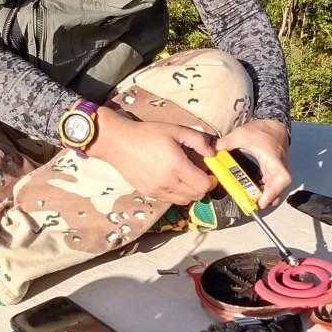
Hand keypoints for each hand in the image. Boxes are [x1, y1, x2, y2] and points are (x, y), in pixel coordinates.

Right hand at [88, 108, 218, 205]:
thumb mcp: (176, 130)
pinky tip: (173, 179)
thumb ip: (198, 140)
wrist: (118, 143)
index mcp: (177, 166)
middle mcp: (168, 182)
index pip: (203, 185)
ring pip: (184, 200)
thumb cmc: (147, 134)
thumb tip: (212, 153)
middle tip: (200, 173)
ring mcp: (157, 190)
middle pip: (196, 195)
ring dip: (191, 192)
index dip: (211, 180)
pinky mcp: (148, 193)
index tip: (210, 172)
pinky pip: (170, 199)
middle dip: (203, 186)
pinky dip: (177, 193)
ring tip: (186, 177)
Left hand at [215, 119, 292, 208]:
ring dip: (263, 197)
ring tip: (246, 198)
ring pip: (276, 192)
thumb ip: (225, 143)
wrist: (274, 124)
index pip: (279, 184)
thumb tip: (211, 150)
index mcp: (274, 162)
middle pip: (277, 193)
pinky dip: (263, 191)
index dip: (269, 196)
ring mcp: (280, 172)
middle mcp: (281, 170)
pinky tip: (250, 189)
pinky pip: (272, 187)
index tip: (257, 203)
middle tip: (247, 204)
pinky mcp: (277, 172)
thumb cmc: (261, 130)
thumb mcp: (241, 135)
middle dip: (263, 201)